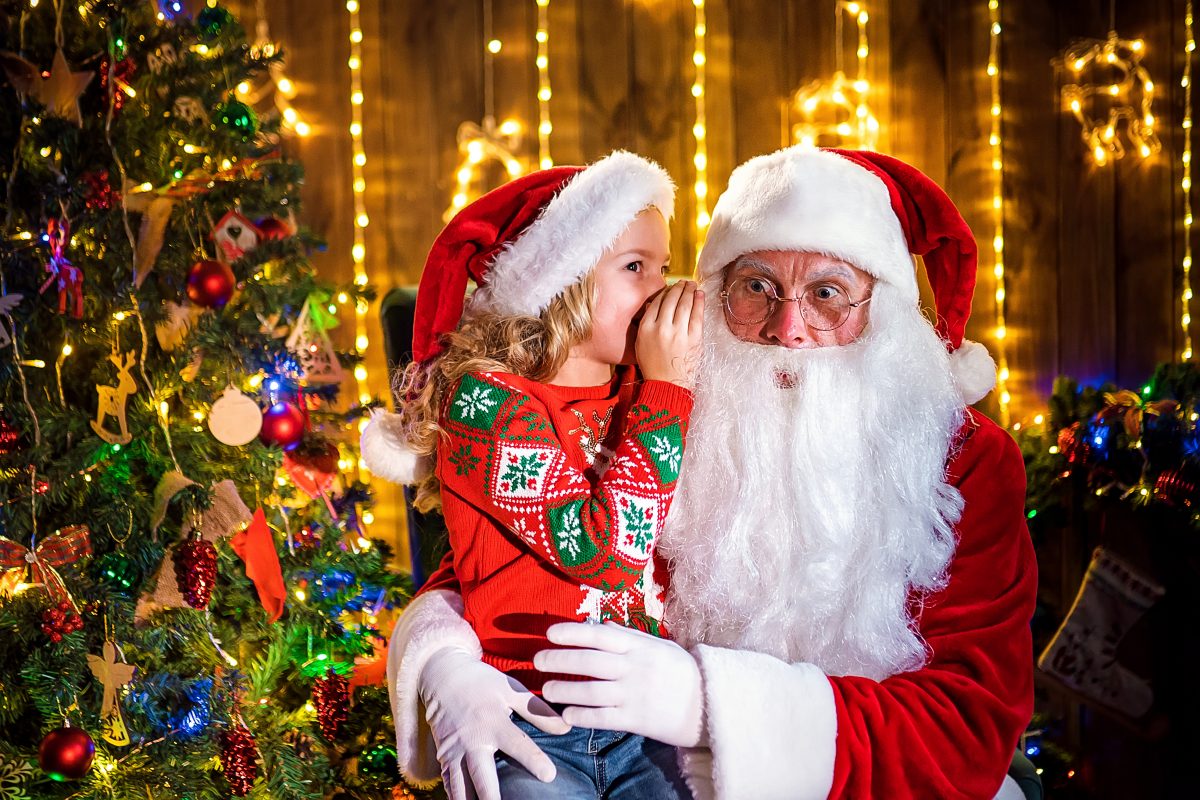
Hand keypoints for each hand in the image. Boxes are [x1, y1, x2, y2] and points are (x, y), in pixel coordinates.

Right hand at [419, 647, 570, 799]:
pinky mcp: (443, 757)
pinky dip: (457, 797)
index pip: (517, 744)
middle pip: (482, 774)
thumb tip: (566, 727)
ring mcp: (454, 750)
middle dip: (491, 796)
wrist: (442, 674)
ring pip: (461, 785)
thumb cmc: (481, 682)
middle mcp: (472, 739)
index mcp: (493, 720)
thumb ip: (537, 710)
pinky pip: (449, 783)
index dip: (534, 760)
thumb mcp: (510, 688)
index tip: (549, 776)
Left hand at [535, 621, 704, 747]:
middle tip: (538, 660)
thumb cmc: (682, 672)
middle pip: (589, 662)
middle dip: (559, 660)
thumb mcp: (659, 646)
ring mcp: (635, 695)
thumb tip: (598, 626)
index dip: (572, 632)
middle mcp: (635, 668)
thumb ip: (628, 637)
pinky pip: (602, 718)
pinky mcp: (636, 720)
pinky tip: (566, 715)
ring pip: (591, 692)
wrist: (710, 705)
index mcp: (640, 646)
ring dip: (564, 691)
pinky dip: (581, 716)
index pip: (599, 635)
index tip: (550, 633)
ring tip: (546, 690)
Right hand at [635, 280, 703, 387]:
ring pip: (685, 304)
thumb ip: (647, 323)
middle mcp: (662, 328)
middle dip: (678, 288)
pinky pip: (697, 315)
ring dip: (689, 291)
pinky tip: (700, 295)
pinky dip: (699, 302)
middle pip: (672, 300)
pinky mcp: (694, 338)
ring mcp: (679, 333)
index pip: (657, 302)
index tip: (671, 288)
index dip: (665, 292)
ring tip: (691, 285)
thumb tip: (654, 305)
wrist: (667, 384)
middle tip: (683, 283)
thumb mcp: (642, 343)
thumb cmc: (653, 366)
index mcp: (646, 328)